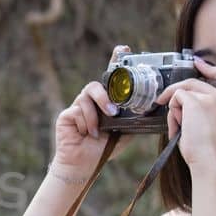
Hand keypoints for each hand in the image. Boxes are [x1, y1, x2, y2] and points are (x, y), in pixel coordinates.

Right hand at [50, 44, 129, 179]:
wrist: (85, 165)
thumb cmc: (104, 149)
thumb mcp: (124, 133)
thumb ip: (132, 119)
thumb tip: (149, 110)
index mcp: (105, 103)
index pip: (110, 79)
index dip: (115, 62)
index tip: (123, 49)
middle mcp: (91, 102)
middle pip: (96, 85)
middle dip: (105, 96)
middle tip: (113, 111)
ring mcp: (77, 107)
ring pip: (86, 95)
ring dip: (96, 111)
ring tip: (99, 128)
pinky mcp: (66, 115)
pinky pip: (77, 111)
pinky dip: (85, 123)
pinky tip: (86, 134)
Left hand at [157, 56, 215, 172]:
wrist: (207, 159)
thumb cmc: (205, 148)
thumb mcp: (211, 122)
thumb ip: (203, 107)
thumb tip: (180, 97)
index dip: (209, 67)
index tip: (197, 63)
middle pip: (193, 81)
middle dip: (175, 92)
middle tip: (162, 100)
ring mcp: (209, 97)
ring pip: (181, 91)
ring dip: (174, 108)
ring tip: (179, 125)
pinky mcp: (195, 101)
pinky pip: (175, 98)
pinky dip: (172, 113)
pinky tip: (178, 126)